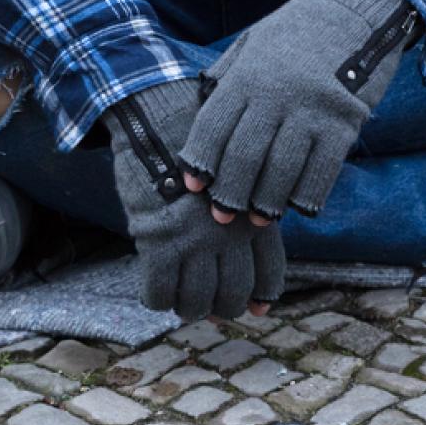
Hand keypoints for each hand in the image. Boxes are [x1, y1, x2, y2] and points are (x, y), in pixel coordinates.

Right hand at [105, 78, 283, 320]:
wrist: (158, 115)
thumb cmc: (196, 138)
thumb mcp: (237, 170)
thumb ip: (246, 206)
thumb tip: (247, 241)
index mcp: (255, 212)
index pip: (269, 272)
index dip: (262, 296)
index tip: (257, 309)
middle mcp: (231, 232)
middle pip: (234, 293)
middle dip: (224, 307)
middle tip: (213, 308)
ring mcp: (195, 240)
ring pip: (197, 300)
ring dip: (190, 308)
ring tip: (183, 305)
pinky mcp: (159, 243)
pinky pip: (159, 291)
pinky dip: (157, 300)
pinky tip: (156, 294)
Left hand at [177, 0, 419, 221]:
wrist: (358, 10)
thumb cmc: (300, 30)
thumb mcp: (255, 41)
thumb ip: (228, 76)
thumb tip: (201, 112)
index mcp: (249, 73)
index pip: (213, 127)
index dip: (199, 162)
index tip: (194, 186)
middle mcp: (277, 93)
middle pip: (244, 157)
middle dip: (229, 194)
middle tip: (223, 216)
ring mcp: (312, 110)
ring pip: (281, 171)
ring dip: (266, 203)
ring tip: (258, 217)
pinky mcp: (345, 123)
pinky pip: (322, 172)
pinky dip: (307, 197)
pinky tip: (297, 207)